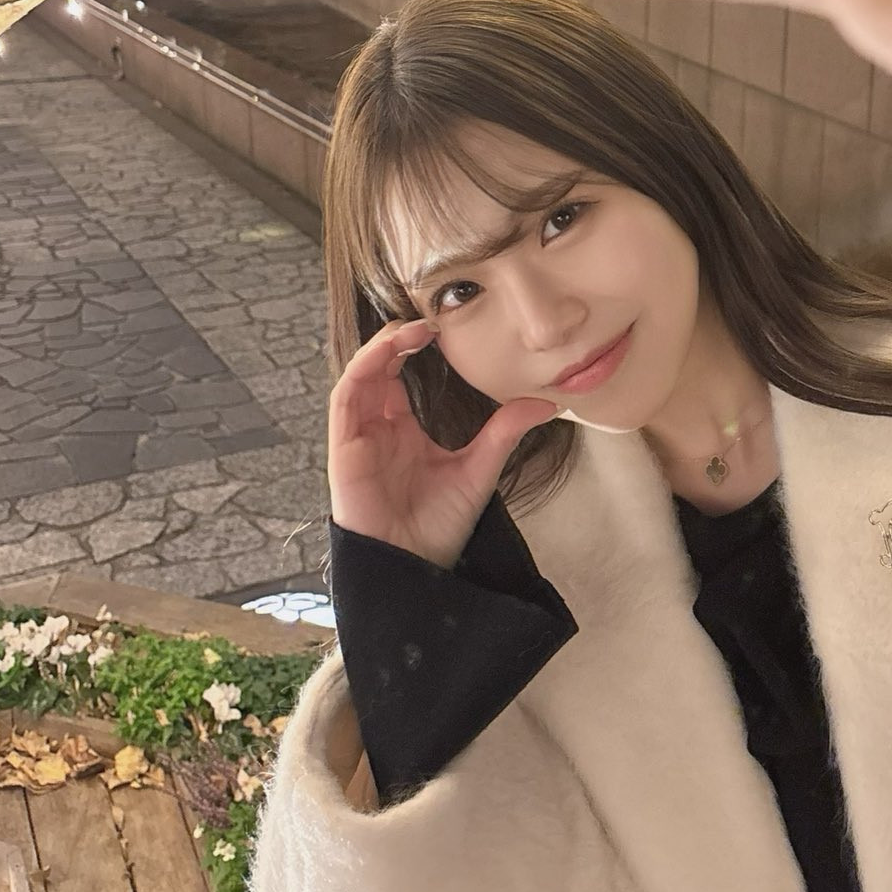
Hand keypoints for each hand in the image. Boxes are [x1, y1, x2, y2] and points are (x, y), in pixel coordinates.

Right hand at [327, 317, 560, 567]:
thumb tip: (547, 403)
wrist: (417, 569)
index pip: (396, 378)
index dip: (410, 348)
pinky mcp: (344, 451)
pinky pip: (344, 401)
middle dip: (395, 340)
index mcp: (403, 432)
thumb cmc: (441, 528)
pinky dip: (361, 371)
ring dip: (378, 349)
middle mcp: (377, 431)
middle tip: (427, 321)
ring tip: (410, 330)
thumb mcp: (480, 469)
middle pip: (375, 370)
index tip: (439, 327)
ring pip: (357, 378)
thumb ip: (505, 432)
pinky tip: (385, 354)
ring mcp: (358, 440)